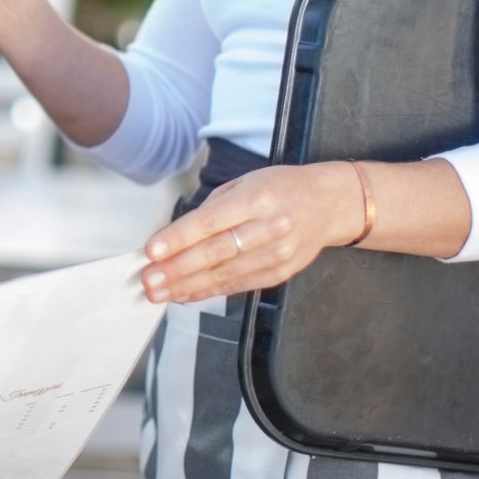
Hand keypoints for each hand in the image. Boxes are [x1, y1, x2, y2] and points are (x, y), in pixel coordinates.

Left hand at [140, 162, 364, 304]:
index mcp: (256, 198)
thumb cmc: (280, 188)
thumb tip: (175, 236)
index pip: (211, 221)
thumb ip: (212, 208)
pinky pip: (238, 285)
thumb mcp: (245, 183)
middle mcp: (269, 227)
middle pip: (216, 252)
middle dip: (177, 269)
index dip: (179, 238)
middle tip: (148, 281)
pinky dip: (209, 292)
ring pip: (226, 274)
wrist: (329, 205)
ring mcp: (277, 254)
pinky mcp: (280, 273)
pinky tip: (185, 294)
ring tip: (159, 292)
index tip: (152, 251)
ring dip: (188, 286)